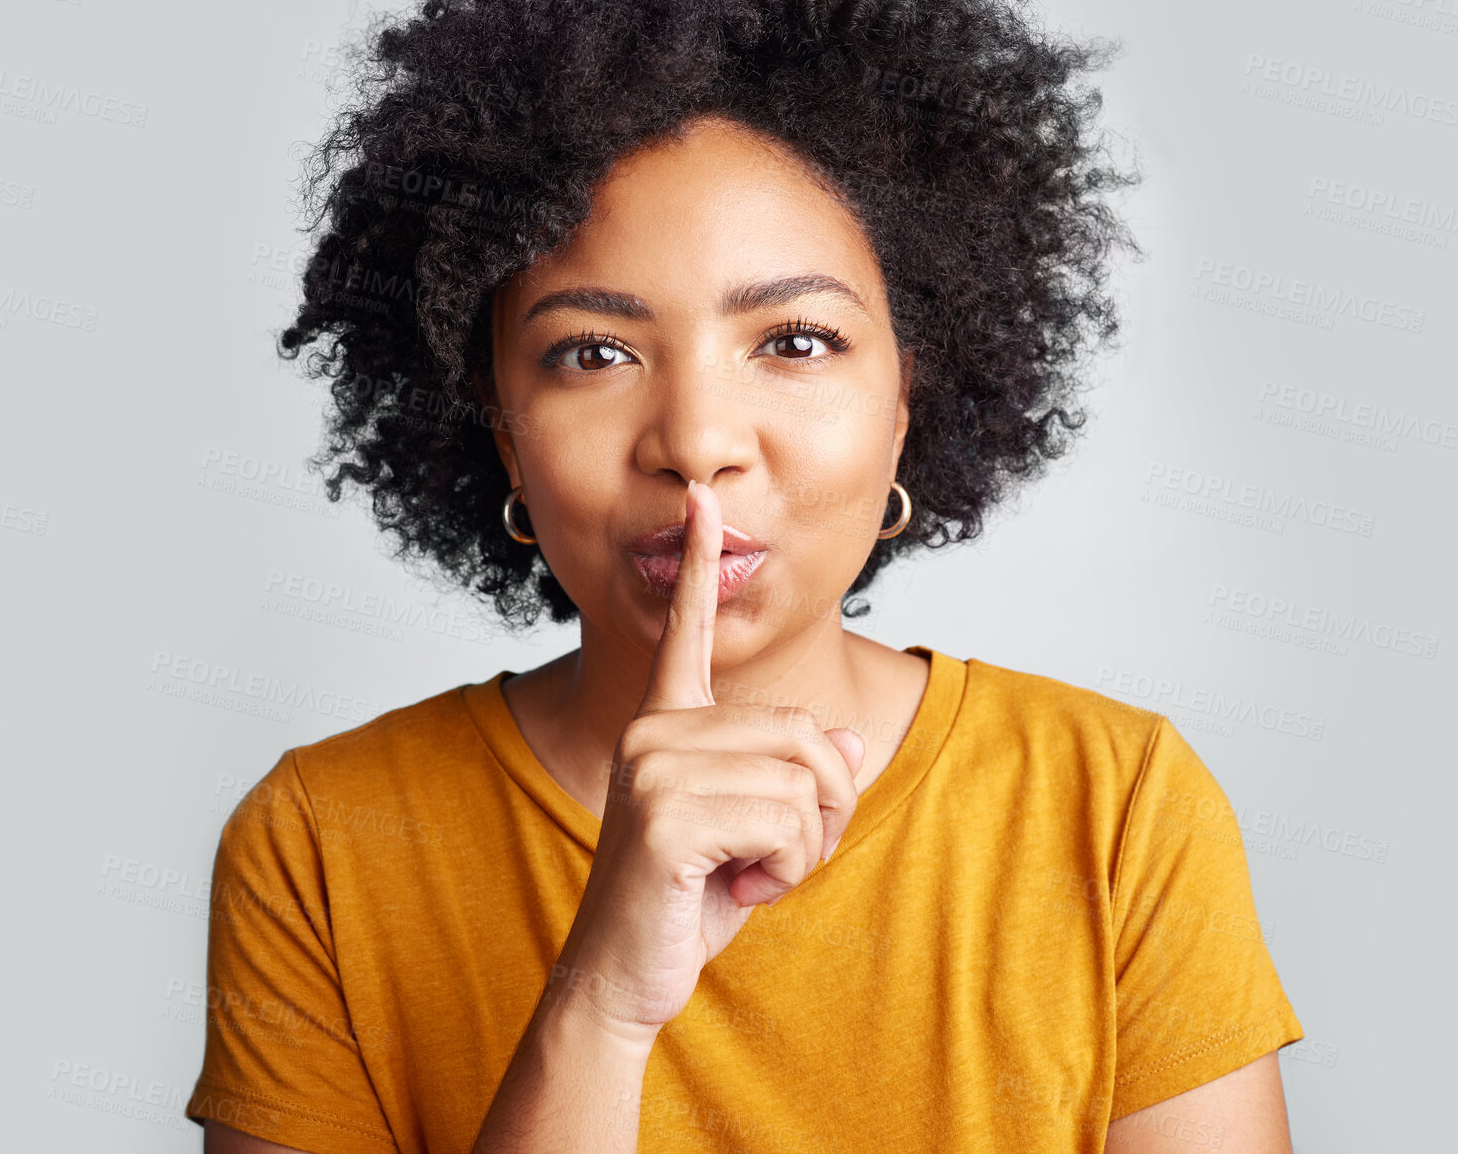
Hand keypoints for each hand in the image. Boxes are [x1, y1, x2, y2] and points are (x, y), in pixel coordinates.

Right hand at [548, 479, 865, 1040]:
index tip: (701, 499)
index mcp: (668, 721)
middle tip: (779, 858)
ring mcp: (653, 765)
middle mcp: (654, 728)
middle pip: (805, 733)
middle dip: (823, 808)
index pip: (688, 629)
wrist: (626, 976)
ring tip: (751, 875)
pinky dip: (788, 871)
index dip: (701, 563)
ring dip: (805, 848)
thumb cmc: (689, 900)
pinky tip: (737, 891)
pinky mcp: (664, 813)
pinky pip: (786, 823)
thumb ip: (794, 780)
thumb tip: (848, 742)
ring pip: (803, 780)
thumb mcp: (756, 832)